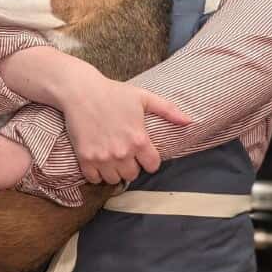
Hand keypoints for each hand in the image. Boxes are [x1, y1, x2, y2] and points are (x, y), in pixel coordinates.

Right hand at [63, 77, 190, 184]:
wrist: (81, 91)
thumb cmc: (114, 93)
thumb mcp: (144, 97)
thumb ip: (168, 110)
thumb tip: (189, 121)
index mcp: (139, 139)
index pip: (152, 166)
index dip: (149, 159)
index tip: (143, 151)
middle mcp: (122, 152)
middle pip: (133, 175)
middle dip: (132, 165)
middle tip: (126, 152)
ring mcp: (102, 157)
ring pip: (114, 179)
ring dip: (115, 171)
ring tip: (112, 156)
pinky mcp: (85, 158)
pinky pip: (94, 179)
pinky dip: (97, 173)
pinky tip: (99, 159)